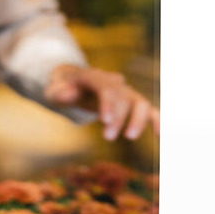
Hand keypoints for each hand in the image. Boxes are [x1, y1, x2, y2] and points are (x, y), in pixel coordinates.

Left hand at [43, 63, 159, 140]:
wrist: (72, 81)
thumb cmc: (62, 88)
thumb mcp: (52, 90)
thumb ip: (59, 92)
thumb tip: (69, 94)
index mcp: (93, 76)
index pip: (105, 87)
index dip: (108, 103)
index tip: (106, 121)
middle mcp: (112, 81)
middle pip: (122, 96)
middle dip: (118, 117)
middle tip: (108, 137)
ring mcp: (124, 91)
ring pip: (140, 101)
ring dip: (138, 120)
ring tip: (130, 137)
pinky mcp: (131, 102)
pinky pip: (148, 109)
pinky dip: (157, 119)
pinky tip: (161, 134)